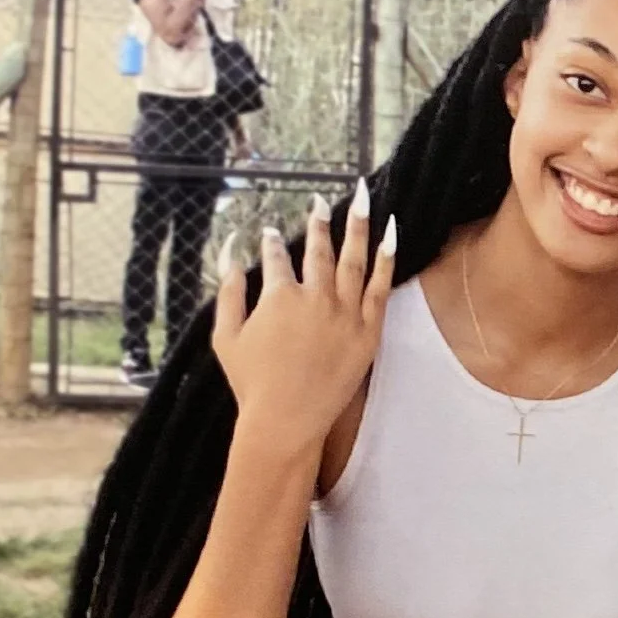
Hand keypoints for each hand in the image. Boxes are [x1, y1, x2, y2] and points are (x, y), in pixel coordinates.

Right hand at [212, 180, 394, 455]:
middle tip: (319, 201)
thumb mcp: (225, 335)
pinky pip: (380, 287)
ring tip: (365, 196)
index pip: (277, 257)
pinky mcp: (368, 332)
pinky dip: (386, 257)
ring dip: (358, 225)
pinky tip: (391, 232)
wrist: (287, 421)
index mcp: (279, 296)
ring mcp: (345, 314)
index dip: (273, 244)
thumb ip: (228, 290)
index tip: (273, 235)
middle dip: (319, 221)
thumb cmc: (251, 383)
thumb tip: (229, 248)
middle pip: (319, 250)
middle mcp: (316, 298)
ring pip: (354, 259)